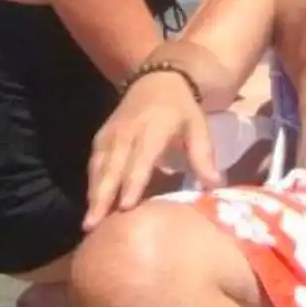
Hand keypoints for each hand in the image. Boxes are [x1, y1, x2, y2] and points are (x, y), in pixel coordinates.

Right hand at [84, 73, 219, 230]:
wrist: (156, 81)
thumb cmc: (181, 109)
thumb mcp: (198, 126)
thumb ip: (203, 156)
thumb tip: (216, 186)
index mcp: (153, 129)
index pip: (141, 159)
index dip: (133, 183)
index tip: (126, 207)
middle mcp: (127, 132)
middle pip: (112, 167)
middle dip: (103, 197)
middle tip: (93, 225)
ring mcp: (111, 134)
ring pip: (99, 167)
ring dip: (93, 195)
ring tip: (89, 224)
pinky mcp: (101, 137)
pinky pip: (94, 163)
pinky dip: (92, 184)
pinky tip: (92, 206)